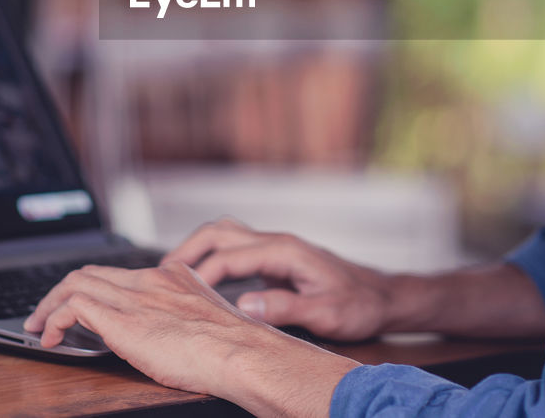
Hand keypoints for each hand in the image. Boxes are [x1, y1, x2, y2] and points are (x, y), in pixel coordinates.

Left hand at [21, 261, 357, 414]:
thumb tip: (175, 337)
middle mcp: (151, 279)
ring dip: (48, 304)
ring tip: (37, 327)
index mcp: (173, 278)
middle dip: (60, 293)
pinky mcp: (123, 318)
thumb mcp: (209, 324)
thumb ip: (186, 319)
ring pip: (75, 282)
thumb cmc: (236, 350)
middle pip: (91, 272)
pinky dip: (53, 319)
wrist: (244, 353)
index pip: (119, 273)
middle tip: (44, 316)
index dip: (93, 288)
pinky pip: (72, 305)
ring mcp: (136, 296)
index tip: (80, 307)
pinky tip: (50, 339)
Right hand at [162, 218, 394, 340]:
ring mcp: (276, 249)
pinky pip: (236, 250)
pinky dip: (212, 258)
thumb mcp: (326, 313)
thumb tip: (243, 305)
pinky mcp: (277, 260)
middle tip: (160, 274)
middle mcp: (277, 243)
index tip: (177, 293)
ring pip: (226, 235)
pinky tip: (202, 281)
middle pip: (219, 232)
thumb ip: (285, 308)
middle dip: (187, 249)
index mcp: (284, 251)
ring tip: (173, 274)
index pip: (228, 255)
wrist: (383, 298)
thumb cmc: (360, 304)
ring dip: (198, 249)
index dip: (199, 274)